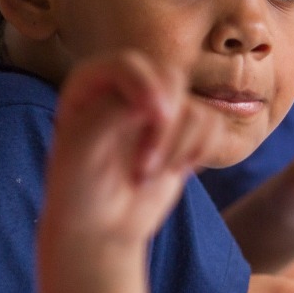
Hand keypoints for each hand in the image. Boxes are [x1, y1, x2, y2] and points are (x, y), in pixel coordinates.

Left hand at [41, 51, 222, 253]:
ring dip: (179, 150)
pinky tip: (174, 172)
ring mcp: (159, 110)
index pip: (128, 64)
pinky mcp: (185, 131)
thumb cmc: (80, 190)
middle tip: (143, 167)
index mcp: (92, 84)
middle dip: (165, 128)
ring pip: (196, 109)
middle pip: (171, 79)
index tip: (156, 116)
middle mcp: (127, 89)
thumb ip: (111, 113)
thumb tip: (158, 100)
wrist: (100, 228)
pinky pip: (214, 126)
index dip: (146, 85)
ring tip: (147, 177)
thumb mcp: (81, 151)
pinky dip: (200, 153)